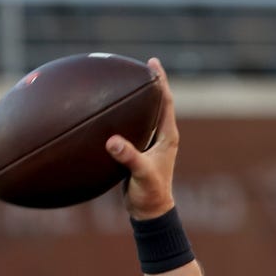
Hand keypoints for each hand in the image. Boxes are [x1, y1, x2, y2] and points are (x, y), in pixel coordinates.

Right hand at [106, 57, 178, 219]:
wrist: (150, 211)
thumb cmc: (150, 194)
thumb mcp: (140, 174)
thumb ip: (129, 157)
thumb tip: (112, 141)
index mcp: (167, 136)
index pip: (166, 102)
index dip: (160, 81)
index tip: (153, 63)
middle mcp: (162, 136)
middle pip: (157, 103)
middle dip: (149, 84)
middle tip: (138, 65)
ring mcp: (151, 143)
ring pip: (145, 114)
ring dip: (137, 99)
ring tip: (123, 82)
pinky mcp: (139, 151)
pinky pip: (132, 127)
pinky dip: (123, 116)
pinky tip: (108, 112)